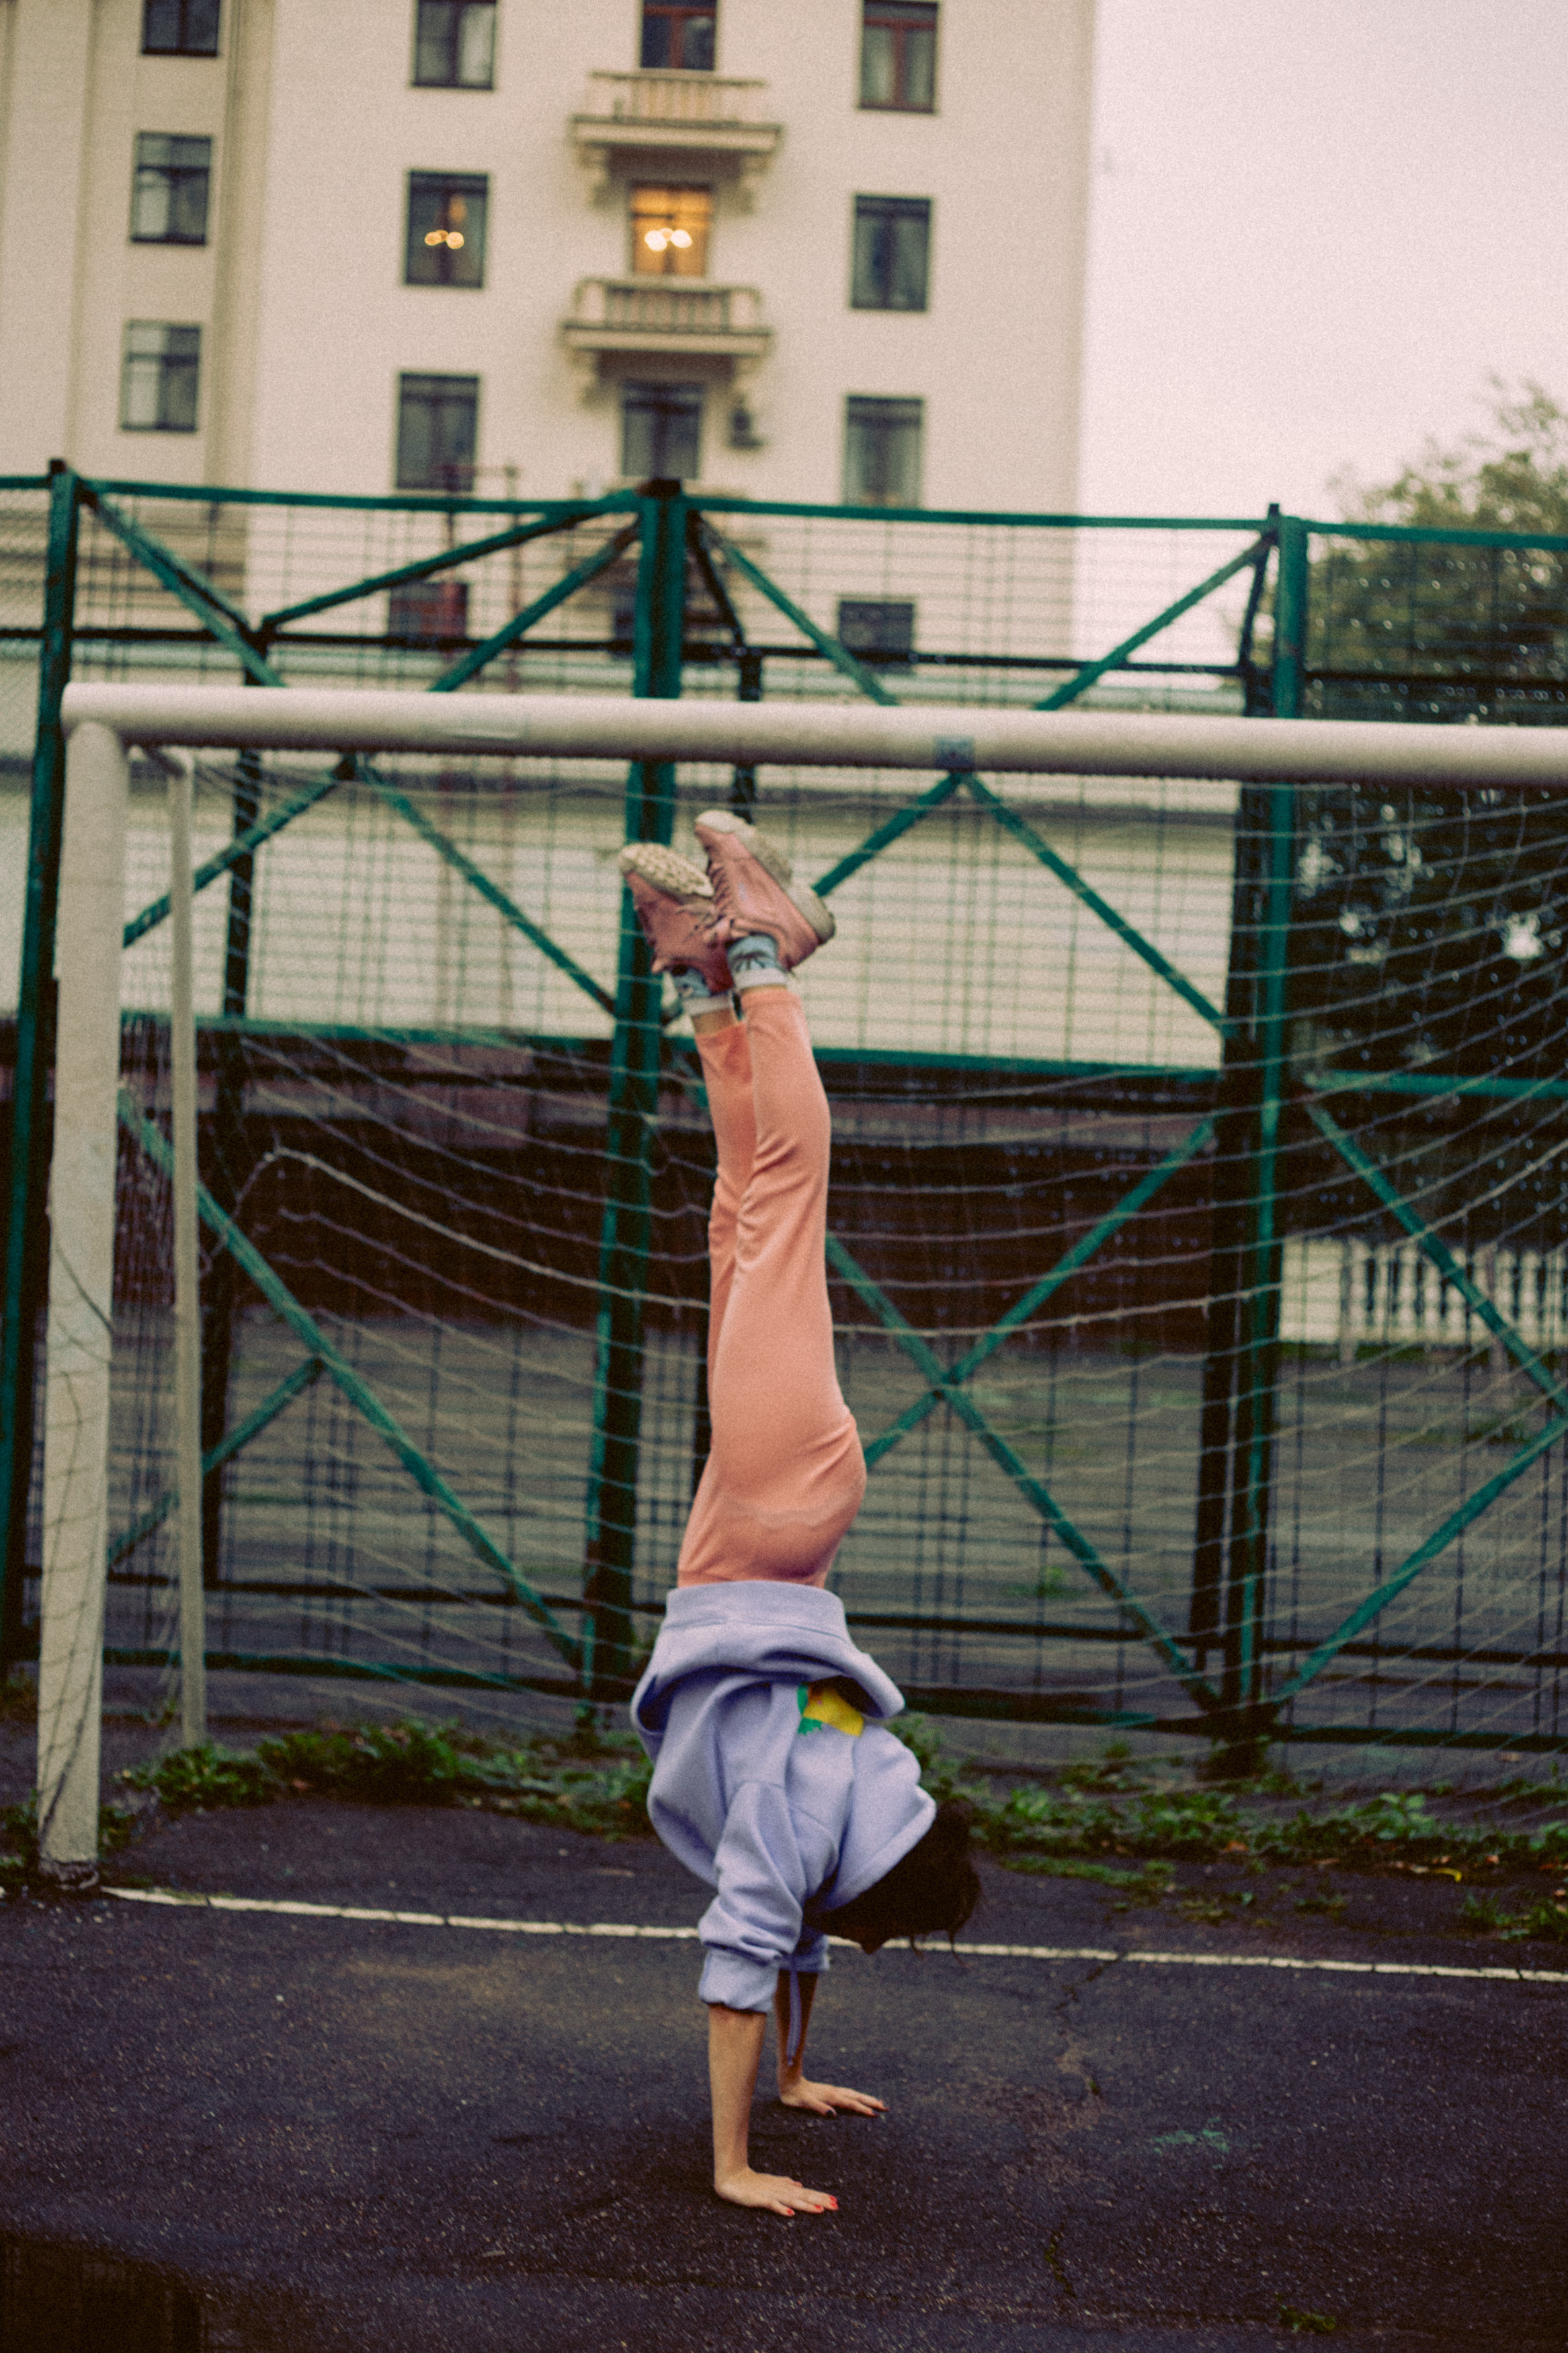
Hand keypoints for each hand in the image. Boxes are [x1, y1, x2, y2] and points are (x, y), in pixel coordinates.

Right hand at [715, 2165, 837, 2215]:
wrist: (732, 2177)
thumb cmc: (753, 2182)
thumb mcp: (772, 2183)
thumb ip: (785, 2183)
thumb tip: (800, 2185)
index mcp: (785, 2187)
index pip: (806, 2192)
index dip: (820, 2196)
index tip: (835, 2201)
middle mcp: (781, 2190)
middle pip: (803, 2196)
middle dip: (819, 2200)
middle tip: (835, 2206)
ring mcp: (771, 2194)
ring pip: (792, 2201)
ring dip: (806, 2205)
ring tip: (820, 2210)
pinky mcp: (760, 2199)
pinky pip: (772, 2205)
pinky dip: (782, 2209)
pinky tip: (791, 2213)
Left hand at [778, 2074, 885, 2117]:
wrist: (788, 2082)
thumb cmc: (795, 2096)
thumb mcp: (804, 2103)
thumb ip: (819, 2108)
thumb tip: (833, 2115)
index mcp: (830, 2096)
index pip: (851, 2103)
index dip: (863, 2109)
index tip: (875, 2115)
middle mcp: (834, 2092)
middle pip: (857, 2096)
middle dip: (871, 2102)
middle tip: (885, 2107)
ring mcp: (832, 2090)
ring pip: (854, 2094)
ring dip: (866, 2098)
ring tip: (878, 2102)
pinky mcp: (829, 2090)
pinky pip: (848, 2094)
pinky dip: (857, 2096)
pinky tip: (859, 2099)